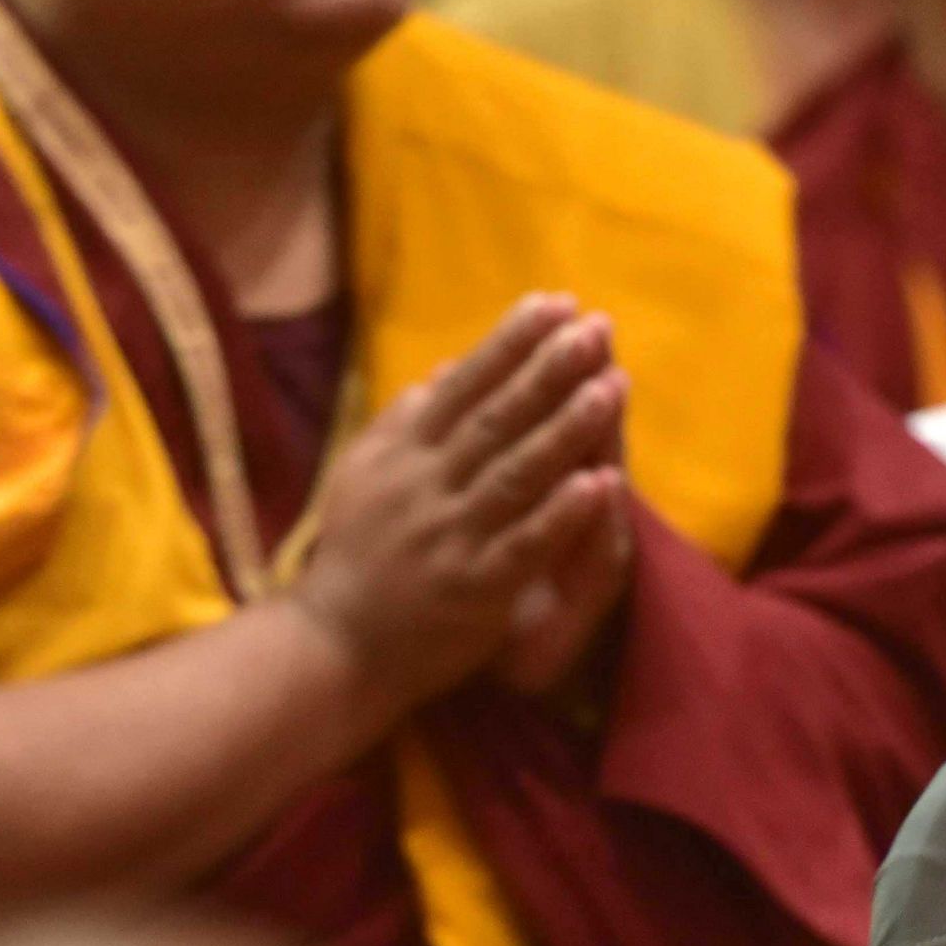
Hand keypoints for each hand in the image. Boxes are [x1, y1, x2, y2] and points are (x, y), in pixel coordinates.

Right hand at [289, 296, 624, 712]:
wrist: (331, 642)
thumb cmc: (357, 552)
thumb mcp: (366, 472)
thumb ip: (405, 419)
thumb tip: (449, 367)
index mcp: (403, 453)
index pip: (464, 385)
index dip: (511, 342)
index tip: (557, 302)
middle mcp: (425, 487)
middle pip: (495, 419)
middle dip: (549, 370)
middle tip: (596, 328)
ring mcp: (451, 537)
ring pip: (515, 474)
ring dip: (567, 429)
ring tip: (614, 387)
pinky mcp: (474, 589)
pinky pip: (524, 544)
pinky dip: (562, 513)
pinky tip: (603, 484)